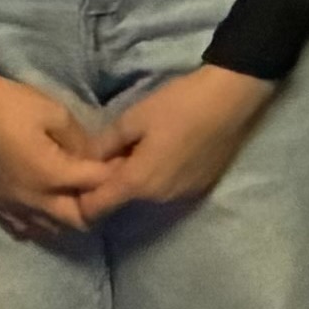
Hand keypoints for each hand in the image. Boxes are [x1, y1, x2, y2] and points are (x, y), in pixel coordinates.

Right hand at [0, 60, 112, 240]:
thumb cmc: (8, 105)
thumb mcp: (54, 114)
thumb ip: (80, 141)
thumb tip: (94, 157)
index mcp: (51, 176)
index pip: (96, 187)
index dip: (115, 176)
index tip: (125, 164)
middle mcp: (33, 200)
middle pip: (78, 220)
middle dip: (97, 205)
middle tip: (103, 183)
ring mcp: (12, 206)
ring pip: (52, 229)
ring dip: (70, 216)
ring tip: (78, 194)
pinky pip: (25, 228)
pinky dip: (43, 223)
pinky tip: (48, 205)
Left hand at [93, 62, 276, 211]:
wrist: (233, 98)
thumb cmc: (180, 105)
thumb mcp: (133, 118)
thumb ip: (104, 144)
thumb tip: (86, 159)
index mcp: (137, 183)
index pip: (94, 210)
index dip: (78, 198)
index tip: (75, 177)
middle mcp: (159, 199)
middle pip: (121, 202)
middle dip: (109, 183)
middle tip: (109, 152)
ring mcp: (183, 195)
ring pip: (146, 196)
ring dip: (136, 179)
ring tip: (140, 148)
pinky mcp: (200, 187)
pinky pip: (168, 189)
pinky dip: (159, 177)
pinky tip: (166, 150)